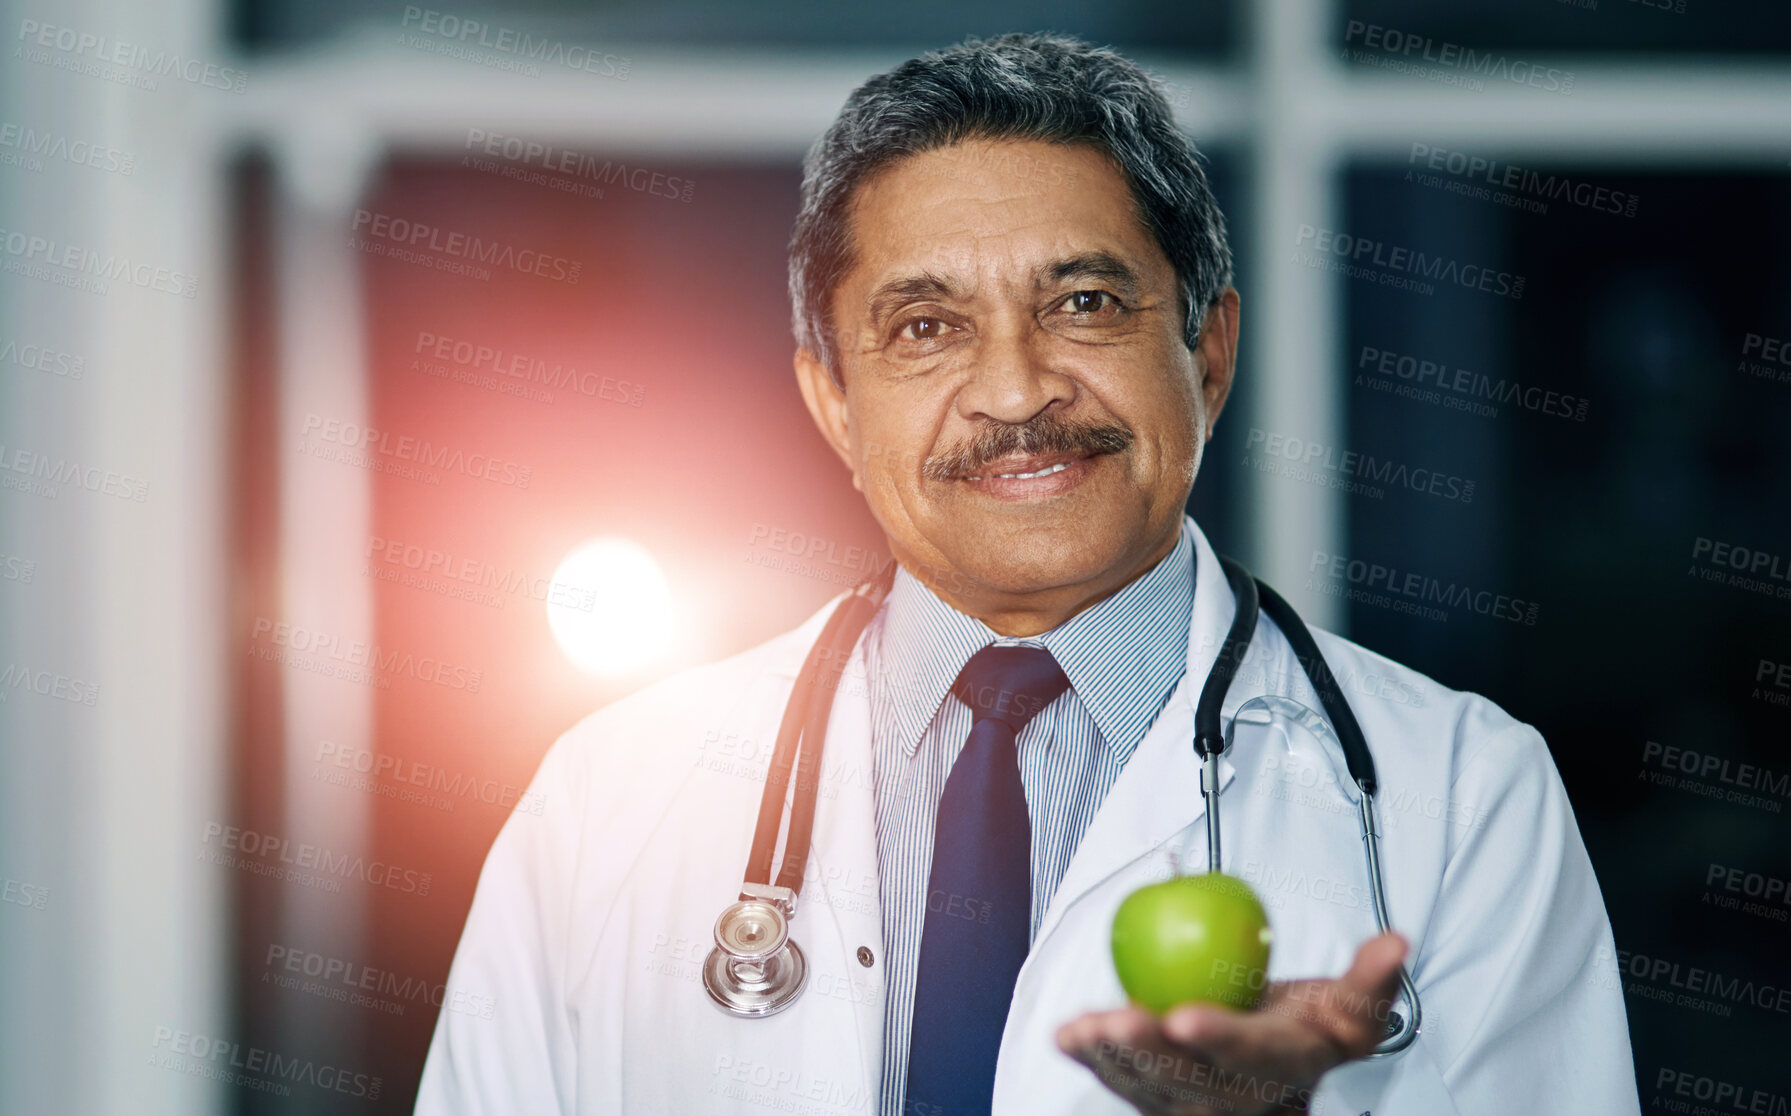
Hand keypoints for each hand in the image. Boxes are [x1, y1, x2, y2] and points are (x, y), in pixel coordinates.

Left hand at [1055, 932, 1407, 1114]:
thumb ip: (1372, 979)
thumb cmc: (1309, 1029)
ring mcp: (1190, 1102)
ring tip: (1082, 1028)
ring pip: (1146, 1086)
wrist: (1278, 1071)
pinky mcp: (1155, 1096)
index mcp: (1281, 1067)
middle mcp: (1233, 1096)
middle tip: (1121, 1019)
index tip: (1187, 1017)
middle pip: (1187, 1078)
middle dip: (1150, 1053)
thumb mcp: (1351, 1010)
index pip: (1250, 1055)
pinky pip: (1121, 1081)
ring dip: (1110, 1057)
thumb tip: (1395, 941)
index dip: (1219, 1039)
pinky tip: (1065, 1036)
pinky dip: (1090, 1059)